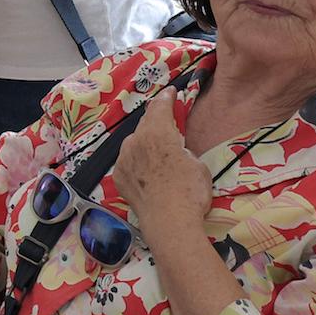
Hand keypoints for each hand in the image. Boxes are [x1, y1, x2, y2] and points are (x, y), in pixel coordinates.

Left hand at [112, 92, 213, 241]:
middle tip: (166, 123)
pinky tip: (146, 171)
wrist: (169, 222)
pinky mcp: (118, 177)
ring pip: (134, 143)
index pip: (160, 106)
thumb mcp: (196, 162)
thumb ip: (182, 148)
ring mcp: (124, 159)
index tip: (170, 92)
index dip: (166, 97)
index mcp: (157, 132)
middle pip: (145, 123)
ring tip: (156, 153)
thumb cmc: (190, 191)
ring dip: (144, 142)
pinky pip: (128, 161)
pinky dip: (137, 161)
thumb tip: (175, 148)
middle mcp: (135, 141)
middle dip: (156, 121)